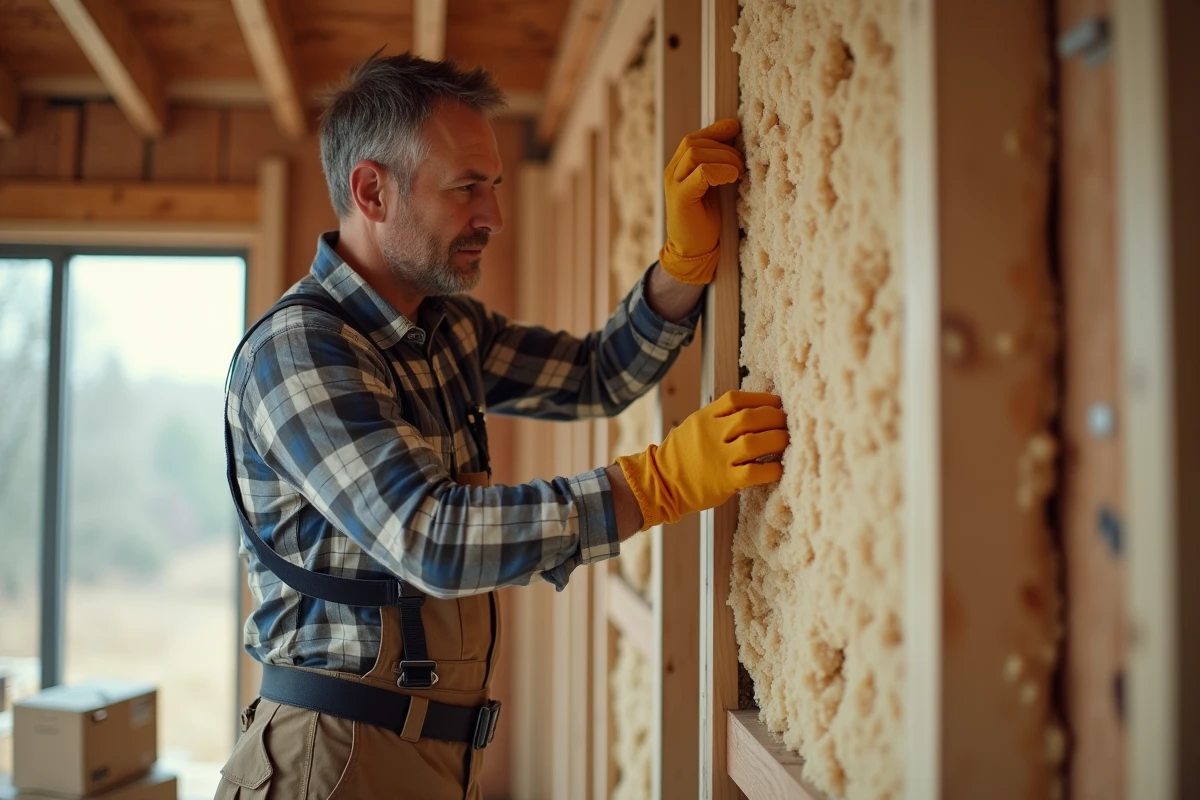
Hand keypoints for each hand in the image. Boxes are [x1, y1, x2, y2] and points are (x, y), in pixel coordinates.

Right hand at [615, 391, 787, 530]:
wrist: (661, 483)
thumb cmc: (682, 455)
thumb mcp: (694, 426)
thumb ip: (719, 417)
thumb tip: (755, 409)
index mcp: (704, 418)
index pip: (736, 399)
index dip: (762, 398)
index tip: (777, 403)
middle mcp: (711, 435)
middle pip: (750, 418)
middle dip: (774, 418)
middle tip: (787, 422)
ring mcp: (718, 458)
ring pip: (754, 443)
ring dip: (777, 440)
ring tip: (786, 441)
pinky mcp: (724, 481)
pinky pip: (753, 472)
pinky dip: (771, 469)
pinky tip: (778, 468)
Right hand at [660, 118, 744, 284]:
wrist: (692, 251)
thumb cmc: (706, 220)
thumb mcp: (713, 186)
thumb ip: (718, 165)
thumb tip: (739, 143)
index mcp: (679, 167)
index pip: (695, 137)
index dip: (718, 130)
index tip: (739, 135)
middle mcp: (673, 172)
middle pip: (694, 141)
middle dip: (724, 147)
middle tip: (742, 165)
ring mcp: (674, 184)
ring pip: (696, 152)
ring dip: (724, 158)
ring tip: (738, 173)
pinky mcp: (681, 198)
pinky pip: (701, 172)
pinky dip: (720, 170)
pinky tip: (732, 178)